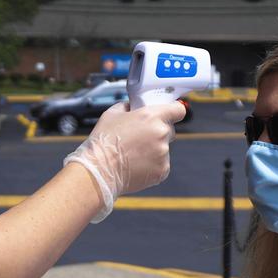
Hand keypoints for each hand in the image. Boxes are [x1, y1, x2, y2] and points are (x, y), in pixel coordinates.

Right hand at [63, 101, 184, 222]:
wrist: (99, 171)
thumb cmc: (103, 143)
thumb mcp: (111, 114)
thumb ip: (128, 107)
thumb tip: (132, 108)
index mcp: (151, 116)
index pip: (178, 109)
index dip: (174, 111)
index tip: (170, 114)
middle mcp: (161, 133)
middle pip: (169, 130)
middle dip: (157, 133)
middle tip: (139, 139)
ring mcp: (163, 153)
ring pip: (163, 149)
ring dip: (153, 150)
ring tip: (133, 155)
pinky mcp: (162, 170)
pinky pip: (161, 165)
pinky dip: (151, 165)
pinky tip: (135, 165)